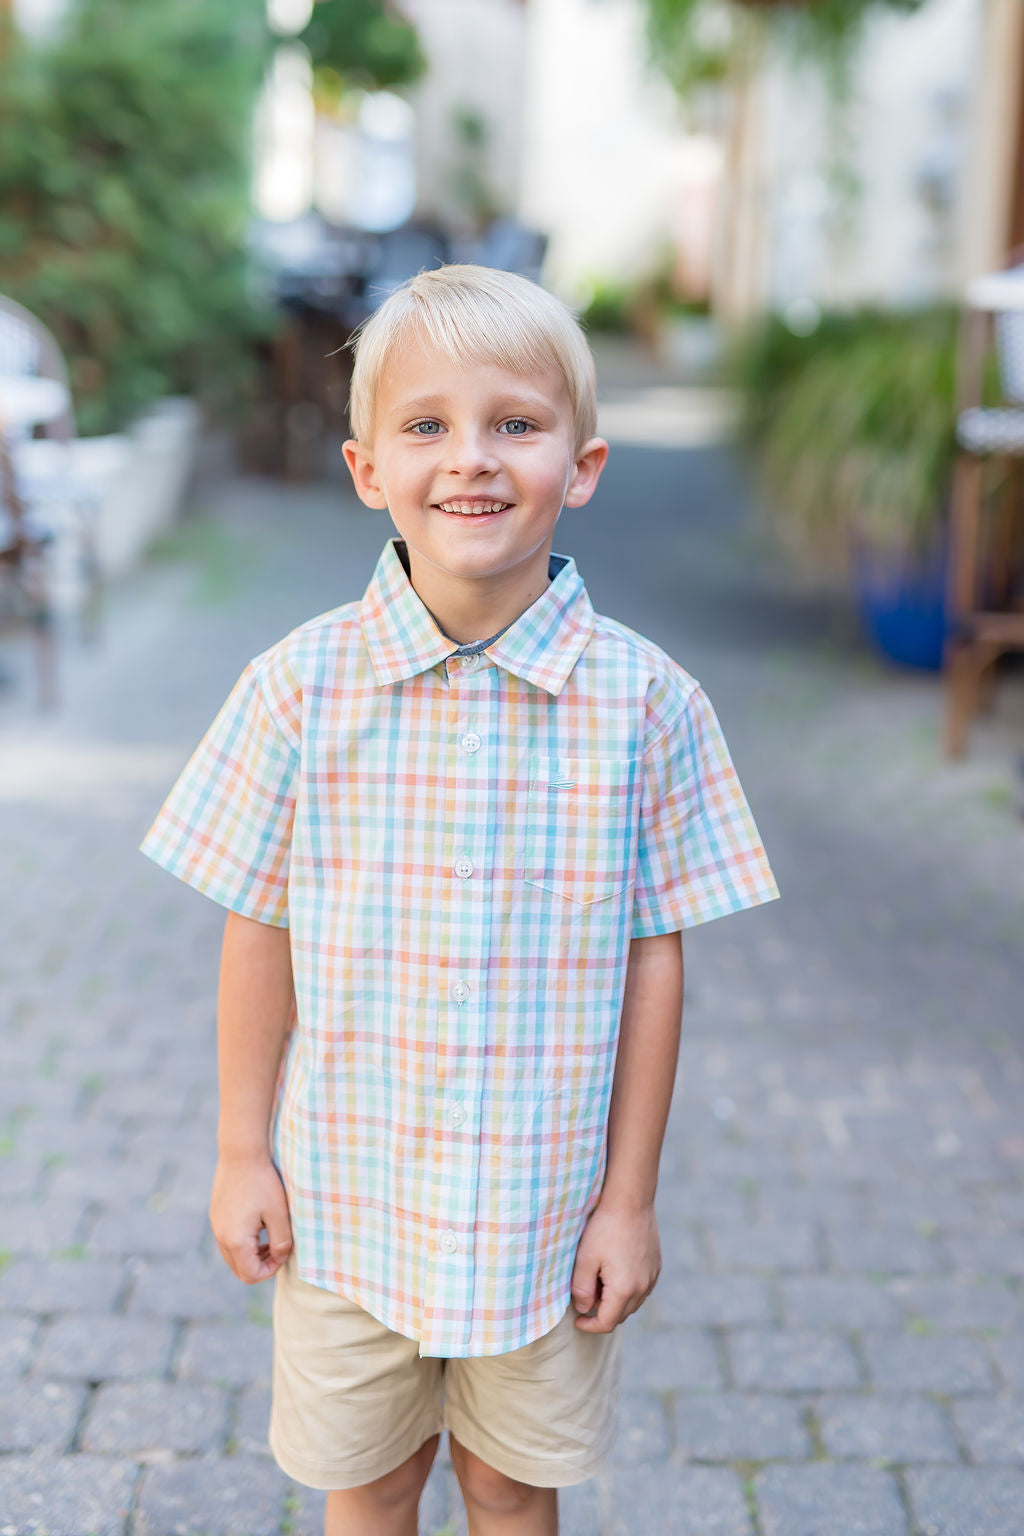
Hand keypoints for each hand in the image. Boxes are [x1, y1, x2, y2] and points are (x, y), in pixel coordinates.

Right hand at [210, 1152, 292, 1283]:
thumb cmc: (263, 1182)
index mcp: (235, 1240)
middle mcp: (221, 1237)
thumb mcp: (279, 1213)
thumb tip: (280, 1258)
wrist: (241, 1153)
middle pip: (239, 1269)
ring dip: (251, 1254)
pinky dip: (243, 1241)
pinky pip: (228, 1240)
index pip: (250, 1275)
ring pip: (233, 1256)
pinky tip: (258, 1223)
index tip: (284, 1252)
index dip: (270, 1270)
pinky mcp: (216, 1215)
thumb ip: (282, 1241)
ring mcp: (216, 1226)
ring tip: (269, 1235)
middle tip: (278, 1246)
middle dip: (261, 1264)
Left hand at [570, 1200, 660, 1333]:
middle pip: (621, 1314)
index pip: (607, 1322)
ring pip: (633, 1302)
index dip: (590, 1326)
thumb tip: (584, 1309)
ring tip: (600, 1280)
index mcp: (624, 1290)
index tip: (577, 1320)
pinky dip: (628, 1289)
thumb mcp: (585, 1259)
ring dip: (616, 1301)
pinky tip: (615, 1270)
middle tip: (586, 1293)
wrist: (630, 1201)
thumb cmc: (605, 1228)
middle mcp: (643, 1288)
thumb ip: (582, 1289)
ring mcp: (652, 1277)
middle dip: (602, 1312)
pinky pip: (642, 1288)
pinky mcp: (656, 1265)